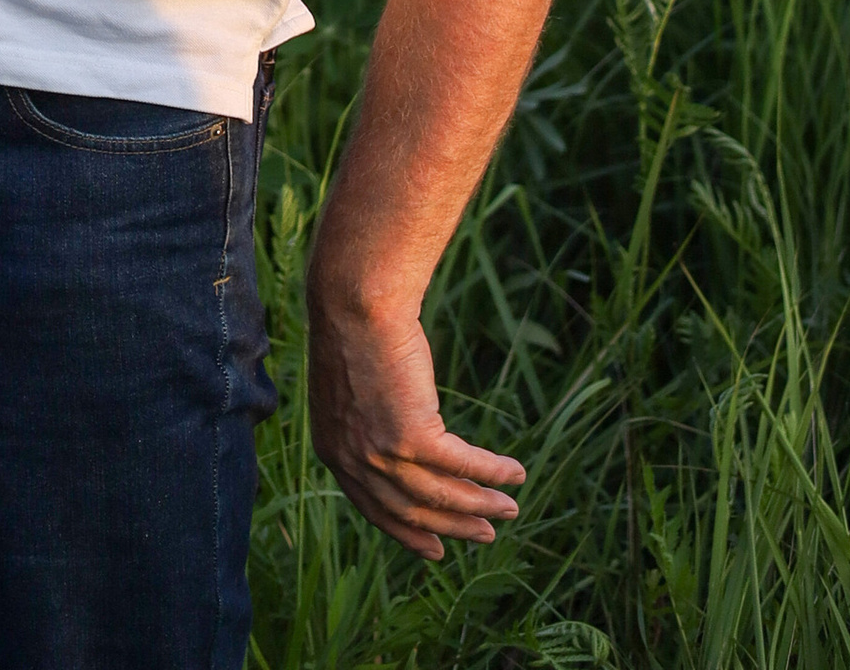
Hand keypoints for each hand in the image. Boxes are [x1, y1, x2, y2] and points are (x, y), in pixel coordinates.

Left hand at [304, 282, 524, 560]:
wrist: (355, 299)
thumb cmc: (354, 329)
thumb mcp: (349, 389)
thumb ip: (365, 423)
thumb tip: (396, 440)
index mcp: (335, 452)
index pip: (375, 508)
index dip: (408, 532)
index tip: (434, 549)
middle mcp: (356, 463)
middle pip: (411, 511)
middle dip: (452, 526)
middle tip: (485, 534)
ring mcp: (383, 454)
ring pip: (442, 495)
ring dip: (481, 505)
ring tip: (510, 509)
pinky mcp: (413, 436)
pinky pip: (463, 465)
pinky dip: (492, 471)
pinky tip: (514, 472)